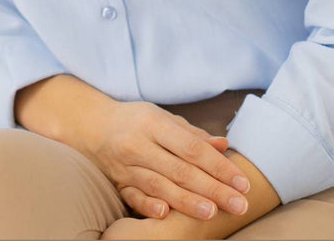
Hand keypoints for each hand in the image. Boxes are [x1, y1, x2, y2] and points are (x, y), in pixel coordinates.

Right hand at [84, 99, 252, 223]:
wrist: (92, 125)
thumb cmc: (136, 121)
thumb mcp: (163, 118)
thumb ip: (193, 134)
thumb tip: (224, 145)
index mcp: (153, 123)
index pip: (192, 148)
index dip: (218, 166)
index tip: (241, 183)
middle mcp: (138, 144)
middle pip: (180, 170)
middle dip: (212, 189)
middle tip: (238, 205)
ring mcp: (125, 165)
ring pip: (159, 186)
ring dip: (186, 201)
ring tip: (211, 212)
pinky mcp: (117, 182)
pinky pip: (133, 196)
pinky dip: (148, 205)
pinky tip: (166, 214)